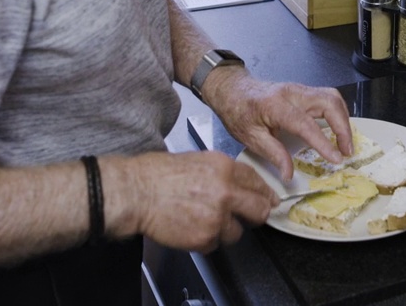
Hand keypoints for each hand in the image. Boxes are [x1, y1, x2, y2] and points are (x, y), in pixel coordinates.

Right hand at [108, 151, 277, 251]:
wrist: (137, 192)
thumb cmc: (159, 175)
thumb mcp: (199, 160)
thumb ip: (224, 173)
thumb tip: (243, 184)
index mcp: (225, 168)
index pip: (258, 182)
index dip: (265, 193)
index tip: (269, 200)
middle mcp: (225, 192)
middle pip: (259, 210)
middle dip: (257, 215)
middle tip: (250, 217)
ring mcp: (217, 216)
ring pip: (237, 232)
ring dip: (225, 229)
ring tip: (203, 219)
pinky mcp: (205, 237)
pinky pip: (216, 244)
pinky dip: (206, 240)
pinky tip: (192, 227)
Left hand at [206, 72, 352, 181]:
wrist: (233, 90)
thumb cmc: (238, 112)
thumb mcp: (251, 138)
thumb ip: (274, 155)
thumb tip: (289, 174)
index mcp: (276, 106)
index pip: (306, 124)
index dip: (324, 142)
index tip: (336, 159)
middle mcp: (292, 93)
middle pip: (328, 103)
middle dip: (343, 128)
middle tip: (347, 151)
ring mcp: (300, 89)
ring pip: (332, 97)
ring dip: (344, 119)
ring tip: (345, 143)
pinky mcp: (304, 91)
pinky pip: (328, 97)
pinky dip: (338, 113)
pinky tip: (337, 129)